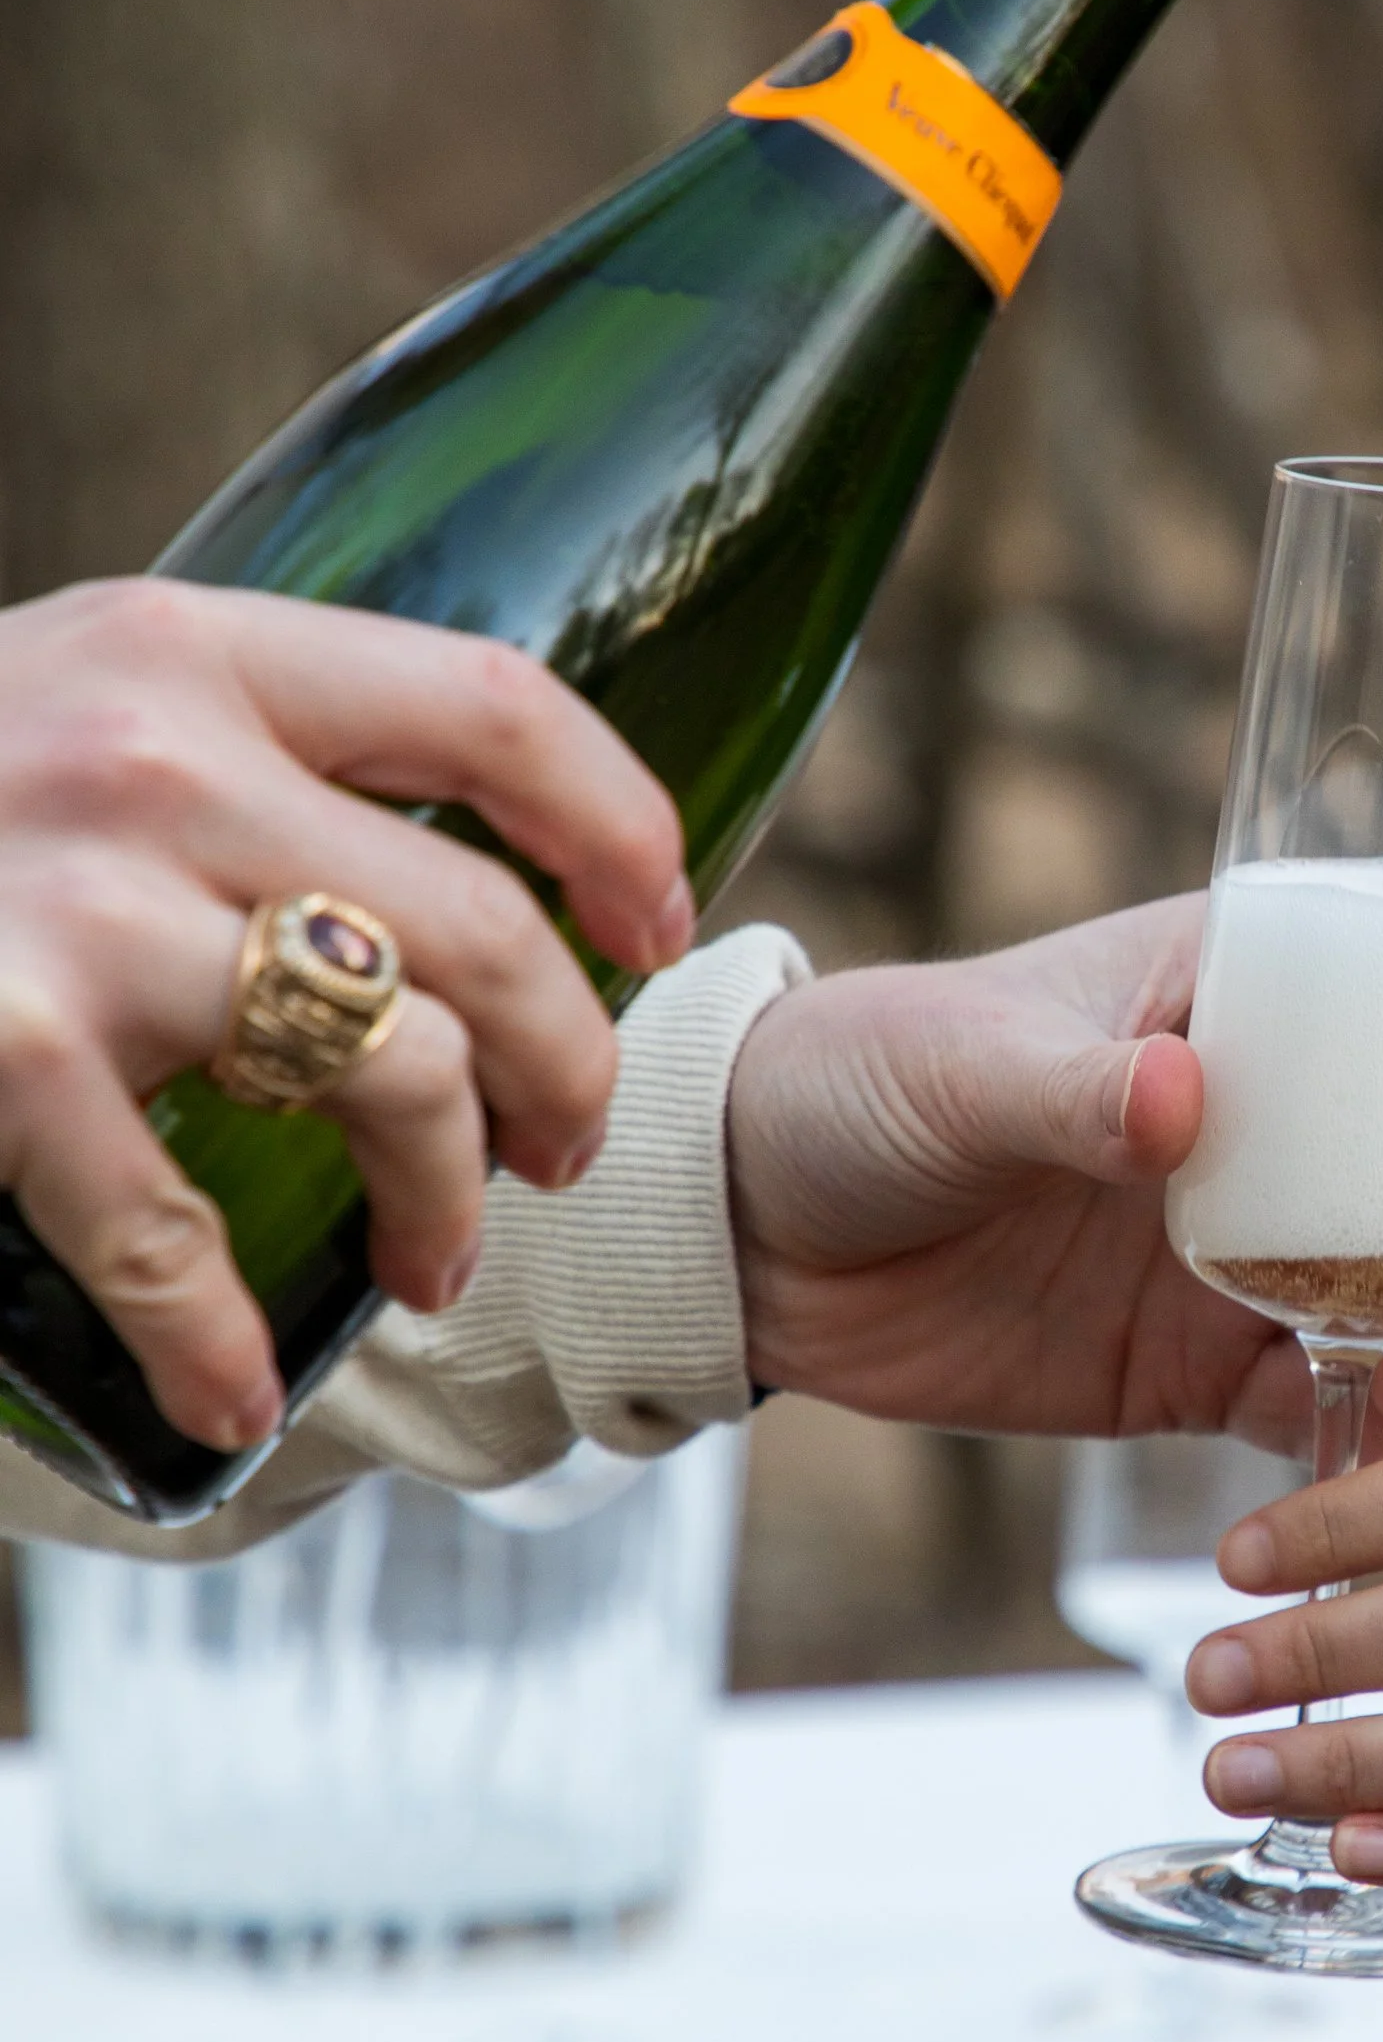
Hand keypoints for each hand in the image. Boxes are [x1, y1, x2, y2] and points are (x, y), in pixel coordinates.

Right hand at [0, 578, 688, 1450]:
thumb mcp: (61, 706)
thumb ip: (227, 754)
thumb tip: (427, 885)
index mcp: (187, 647)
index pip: (493, 707)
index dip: (617, 830)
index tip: (661, 926)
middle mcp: (156, 755)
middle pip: (481, 924)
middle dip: (562, 1065)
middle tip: (559, 1147)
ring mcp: (74, 900)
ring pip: (389, 1066)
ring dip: (442, 1196)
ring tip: (433, 1264)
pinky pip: (170, 1230)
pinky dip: (219, 1338)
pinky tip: (231, 1395)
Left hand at [725, 895, 1382, 1452]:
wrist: (752, 1239)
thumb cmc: (860, 1085)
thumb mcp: (967, 1065)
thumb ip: (1078, 1090)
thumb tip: (1185, 1101)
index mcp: (1239, 1000)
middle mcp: (1275, 1125)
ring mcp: (1252, 1251)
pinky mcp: (1203, 1365)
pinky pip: (1321, 1398)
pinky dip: (1370, 1430)